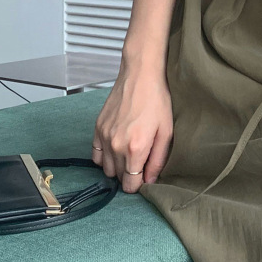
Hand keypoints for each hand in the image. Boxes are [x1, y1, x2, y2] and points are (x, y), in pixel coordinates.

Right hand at [91, 60, 172, 192]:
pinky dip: (104, 157)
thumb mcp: (166, 132)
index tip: (144, 177)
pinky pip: (95, 155)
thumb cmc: (156, 100)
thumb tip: (150, 180)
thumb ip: (158, 160)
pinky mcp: (97, 128)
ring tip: (129, 154)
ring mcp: (104, 136)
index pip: (130, 184)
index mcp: (136, 148)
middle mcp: (116, 145)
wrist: (140, 76)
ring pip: (106, 169)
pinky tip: (116, 148)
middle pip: (118, 177)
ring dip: (117, 167)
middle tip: (141, 162)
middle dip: (130, 175)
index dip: (138, 185)